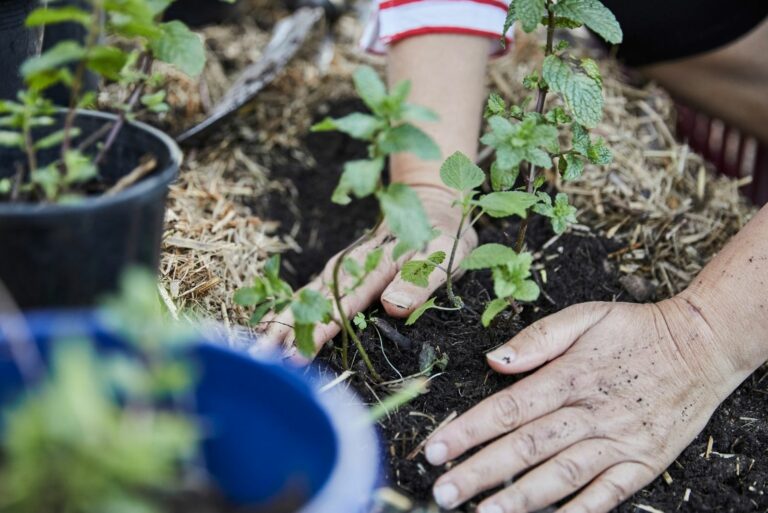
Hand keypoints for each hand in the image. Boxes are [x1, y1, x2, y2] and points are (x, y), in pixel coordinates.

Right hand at [262, 183, 476, 360]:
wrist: (429, 204)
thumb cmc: (441, 237)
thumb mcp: (443, 256)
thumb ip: (420, 281)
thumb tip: (393, 306)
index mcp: (372, 266)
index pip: (340, 305)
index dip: (316, 332)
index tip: (294, 357)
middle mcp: (348, 266)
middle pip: (310, 301)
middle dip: (282, 330)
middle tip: (257, 359)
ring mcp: (341, 268)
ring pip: (305, 297)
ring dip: (280, 321)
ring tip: (256, 348)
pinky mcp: (340, 271)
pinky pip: (311, 293)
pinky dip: (290, 310)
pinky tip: (273, 327)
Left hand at [424, 297, 744, 512]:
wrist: (703, 347)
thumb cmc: (636, 330)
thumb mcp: (586, 316)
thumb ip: (538, 339)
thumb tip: (493, 360)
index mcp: (570, 376)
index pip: (508, 409)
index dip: (469, 431)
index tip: (435, 449)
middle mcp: (590, 413)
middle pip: (525, 447)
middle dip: (479, 472)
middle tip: (442, 491)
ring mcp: (618, 442)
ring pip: (560, 475)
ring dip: (518, 498)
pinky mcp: (642, 463)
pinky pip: (606, 495)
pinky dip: (577, 511)